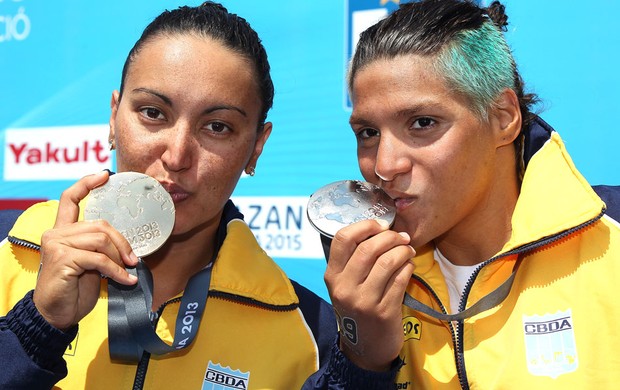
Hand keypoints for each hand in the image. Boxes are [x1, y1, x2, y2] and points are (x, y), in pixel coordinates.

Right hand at [33, 171, 137, 330]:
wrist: (57, 314)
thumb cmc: (74, 289)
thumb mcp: (90, 263)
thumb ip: (100, 247)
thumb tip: (129, 247)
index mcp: (62, 230)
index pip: (70, 198)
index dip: (87, 183)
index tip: (104, 175)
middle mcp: (56, 233)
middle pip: (99, 224)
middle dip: (121, 242)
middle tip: (133, 259)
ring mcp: (56, 244)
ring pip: (101, 240)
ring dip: (119, 257)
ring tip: (128, 270)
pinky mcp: (61, 259)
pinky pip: (99, 259)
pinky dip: (116, 271)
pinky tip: (125, 280)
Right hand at [324, 219, 414, 370]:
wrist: (365, 349)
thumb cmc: (357, 310)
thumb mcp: (345, 286)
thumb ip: (353, 261)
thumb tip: (378, 230)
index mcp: (332, 276)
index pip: (343, 238)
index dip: (365, 225)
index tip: (381, 225)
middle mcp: (344, 287)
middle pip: (369, 248)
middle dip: (390, 237)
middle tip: (402, 237)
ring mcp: (364, 301)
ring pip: (387, 262)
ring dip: (402, 251)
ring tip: (408, 250)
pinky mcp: (384, 311)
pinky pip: (400, 279)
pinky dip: (408, 267)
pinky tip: (409, 266)